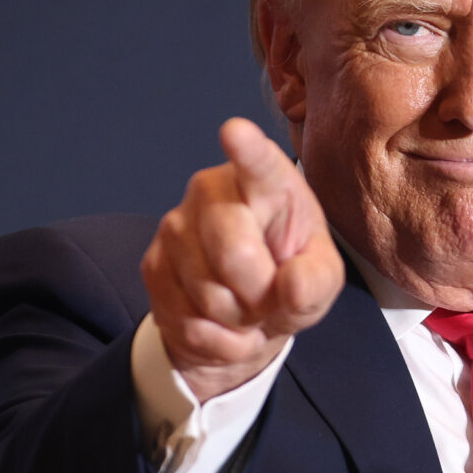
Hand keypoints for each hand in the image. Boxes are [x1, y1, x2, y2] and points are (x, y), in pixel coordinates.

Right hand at [141, 118, 343, 400]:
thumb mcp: (320, 280)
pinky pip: (190, 323)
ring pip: (210, 296)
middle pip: (234, 254)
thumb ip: (316, 281)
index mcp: (265, 182)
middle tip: (271, 297)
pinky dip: (219, 341)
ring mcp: (175, 227)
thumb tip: (292, 286)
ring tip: (247, 308)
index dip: (247, 149)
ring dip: (239, 321)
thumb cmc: (289, 278)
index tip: (235, 131)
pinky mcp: (152, 266)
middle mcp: (212, 192)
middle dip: (260, 294)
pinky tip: (224, 324)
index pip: (258, 164)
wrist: (243, 315)